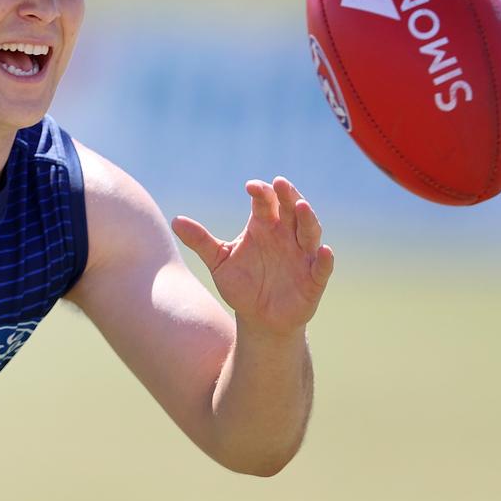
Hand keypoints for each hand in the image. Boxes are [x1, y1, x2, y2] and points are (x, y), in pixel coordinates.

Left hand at [172, 177, 333, 337]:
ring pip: (310, 232)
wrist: (258, 318)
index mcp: (264, 226)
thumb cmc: (241, 283)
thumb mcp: (219, 261)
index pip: (265, 202)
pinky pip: (322, 267)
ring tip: (302, 207)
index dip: (261, 192)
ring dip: (308, 219)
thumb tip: (175, 221)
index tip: (250, 186)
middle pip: (291, 209)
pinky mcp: (314, 279)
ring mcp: (303, 256)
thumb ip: (200, 241)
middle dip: (288, 196)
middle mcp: (286, 235)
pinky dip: (325, 259)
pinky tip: (325, 251)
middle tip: (280, 183)